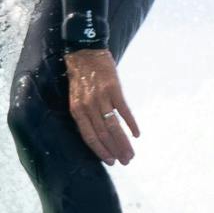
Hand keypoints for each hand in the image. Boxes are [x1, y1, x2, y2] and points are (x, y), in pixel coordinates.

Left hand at [65, 48, 138, 164]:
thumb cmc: (80, 76)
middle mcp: (88, 106)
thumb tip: (98, 133)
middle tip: (126, 162)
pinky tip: (137, 134)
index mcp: (77, 110)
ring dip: (123, 142)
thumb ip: (85, 114)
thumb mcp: (76, 97)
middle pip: (103, 134)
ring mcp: (101, 97)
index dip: (100, 151)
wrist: (84, 50)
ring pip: (113, 126)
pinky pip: (124, 110)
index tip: (110, 162)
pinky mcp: (113, 88)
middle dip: (115, 151)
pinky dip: (131, 123)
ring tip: (131, 153)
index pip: (89, 137)